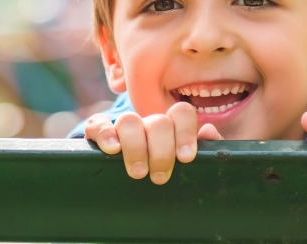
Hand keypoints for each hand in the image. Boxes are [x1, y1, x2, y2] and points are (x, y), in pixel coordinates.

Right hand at [84, 102, 222, 182]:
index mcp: (172, 127)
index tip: (185, 158)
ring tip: (139, 173)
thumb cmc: (168, 175)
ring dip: (135, 147)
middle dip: (161, 151)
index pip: (181, 113)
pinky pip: (97, 124)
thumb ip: (208, 149)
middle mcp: (148, 124)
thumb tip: (208, 132)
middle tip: (160, 177)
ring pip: (128, 121)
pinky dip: (104, 133)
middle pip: (157, 122)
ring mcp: (123, 127)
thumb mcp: (191, 165)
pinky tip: (112, 149)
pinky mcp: (99, 134)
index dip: (185, 133)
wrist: (130, 194)